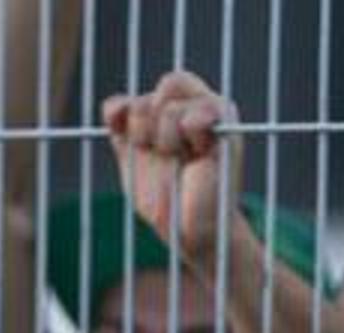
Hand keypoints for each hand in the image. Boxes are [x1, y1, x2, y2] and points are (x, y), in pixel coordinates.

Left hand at [102, 71, 243, 265]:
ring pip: (170, 106)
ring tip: (180, 163)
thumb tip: (116, 105)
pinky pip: (196, 114)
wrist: (190, 232)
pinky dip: (188, 133)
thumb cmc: (166, 200)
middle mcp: (196, 107)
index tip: (136, 145)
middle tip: (163, 155)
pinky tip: (197, 155)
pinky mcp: (228, 132)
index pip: (143, 93)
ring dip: (165, 141)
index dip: (130, 111)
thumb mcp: (133, 159)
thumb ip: (122, 125)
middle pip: (162, 88)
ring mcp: (214, 118)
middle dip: (147, 126)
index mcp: (172, 112)